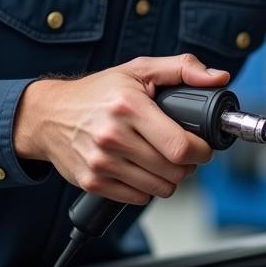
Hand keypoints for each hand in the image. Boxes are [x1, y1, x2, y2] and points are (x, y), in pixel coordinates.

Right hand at [13, 54, 230, 204]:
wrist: (47, 115)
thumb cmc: (97, 92)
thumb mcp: (139, 69)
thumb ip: (183, 68)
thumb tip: (218, 78)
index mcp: (129, 107)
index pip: (179, 146)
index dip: (200, 151)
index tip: (202, 146)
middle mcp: (112, 137)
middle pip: (173, 172)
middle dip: (187, 165)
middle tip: (183, 152)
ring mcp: (101, 163)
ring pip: (159, 189)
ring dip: (169, 178)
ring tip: (162, 160)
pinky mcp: (92, 182)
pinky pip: (138, 198)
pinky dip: (147, 188)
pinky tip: (140, 169)